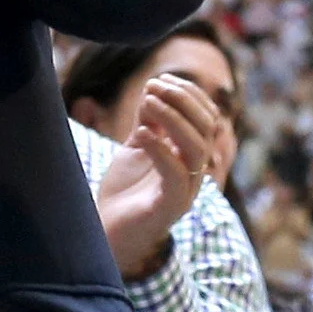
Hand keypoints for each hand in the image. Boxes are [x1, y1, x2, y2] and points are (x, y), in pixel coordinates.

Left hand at [96, 74, 229, 279]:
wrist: (106, 232)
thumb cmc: (124, 190)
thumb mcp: (137, 146)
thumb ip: (148, 120)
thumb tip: (153, 88)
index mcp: (190, 155)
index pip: (207, 118)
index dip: (189, 94)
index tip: (160, 78)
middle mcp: (194, 172)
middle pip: (206, 129)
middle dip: (184, 101)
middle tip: (156, 86)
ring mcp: (186, 191)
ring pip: (196, 149)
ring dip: (174, 119)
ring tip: (149, 102)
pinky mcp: (170, 208)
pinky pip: (176, 175)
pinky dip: (161, 149)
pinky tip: (141, 133)